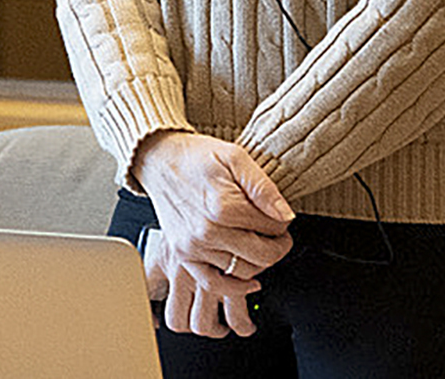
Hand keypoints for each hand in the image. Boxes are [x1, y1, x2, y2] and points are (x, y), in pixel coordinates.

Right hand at [133, 131, 293, 335]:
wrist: (158, 159)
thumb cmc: (195, 157)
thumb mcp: (235, 157)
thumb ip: (263, 187)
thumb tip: (286, 215)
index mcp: (223, 206)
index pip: (272, 228)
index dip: (283, 221)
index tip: (279, 214)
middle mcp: (207, 231)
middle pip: (263, 254)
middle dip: (278, 244)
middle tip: (278, 232)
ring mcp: (193, 246)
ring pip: (244, 270)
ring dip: (260, 261)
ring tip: (259, 243)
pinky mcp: (183, 255)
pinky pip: (213, 284)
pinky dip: (236, 288)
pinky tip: (251, 280)